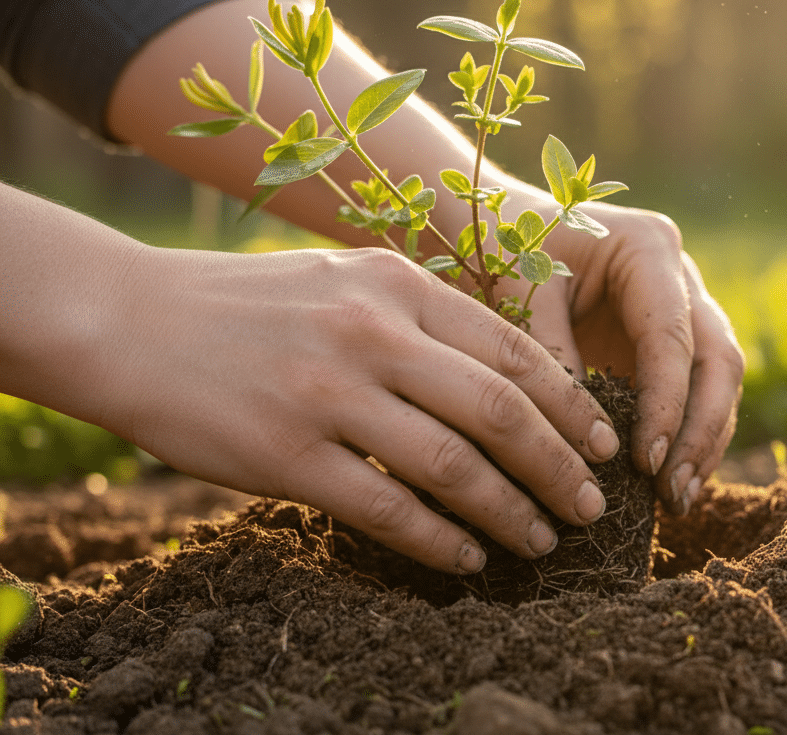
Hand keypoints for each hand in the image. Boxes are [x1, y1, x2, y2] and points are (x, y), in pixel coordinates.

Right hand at [97, 245, 618, 572]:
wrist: (125, 319)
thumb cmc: (249, 307)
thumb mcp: (345, 283)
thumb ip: (422, 320)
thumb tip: (509, 385)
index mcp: (395, 286)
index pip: (514, 350)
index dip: (572, 405)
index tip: (604, 444)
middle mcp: (371, 334)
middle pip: (499, 409)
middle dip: (559, 465)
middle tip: (589, 505)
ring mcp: (327, 394)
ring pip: (452, 465)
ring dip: (509, 511)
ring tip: (541, 541)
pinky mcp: (284, 454)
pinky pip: (385, 509)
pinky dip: (438, 540)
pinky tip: (466, 559)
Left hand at [517, 202, 744, 515]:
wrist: (493, 225)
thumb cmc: (501, 247)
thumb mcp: (519, 294)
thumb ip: (552, 359)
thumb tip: (588, 446)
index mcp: (648, 249)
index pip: (674, 339)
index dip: (668, 406)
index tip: (645, 463)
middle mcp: (680, 276)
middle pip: (718, 361)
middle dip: (700, 432)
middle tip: (671, 491)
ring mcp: (681, 307)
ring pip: (718, 381)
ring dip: (702, 443)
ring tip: (674, 500)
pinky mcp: (666, 341)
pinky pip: (694, 393)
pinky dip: (685, 438)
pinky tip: (666, 486)